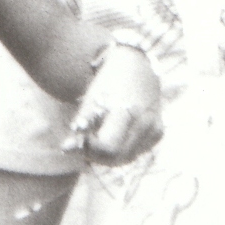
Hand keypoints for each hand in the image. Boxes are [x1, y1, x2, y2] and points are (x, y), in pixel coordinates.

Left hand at [68, 43, 162, 165]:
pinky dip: (121, 150)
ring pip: (127, 158)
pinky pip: (136, 151)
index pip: (108, 148)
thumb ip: (80, 124)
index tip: (74, 142)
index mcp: (127, 112)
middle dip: (96, 155)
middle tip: (81, 143)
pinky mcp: (158, 133)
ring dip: (108, 155)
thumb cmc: (108, 80)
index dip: (89, 149)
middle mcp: (146, 125)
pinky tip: (110, 136)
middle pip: (118, 157)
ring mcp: (155, 131)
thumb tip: (66, 148)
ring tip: (94, 139)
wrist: (137, 66)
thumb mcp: (92, 97)